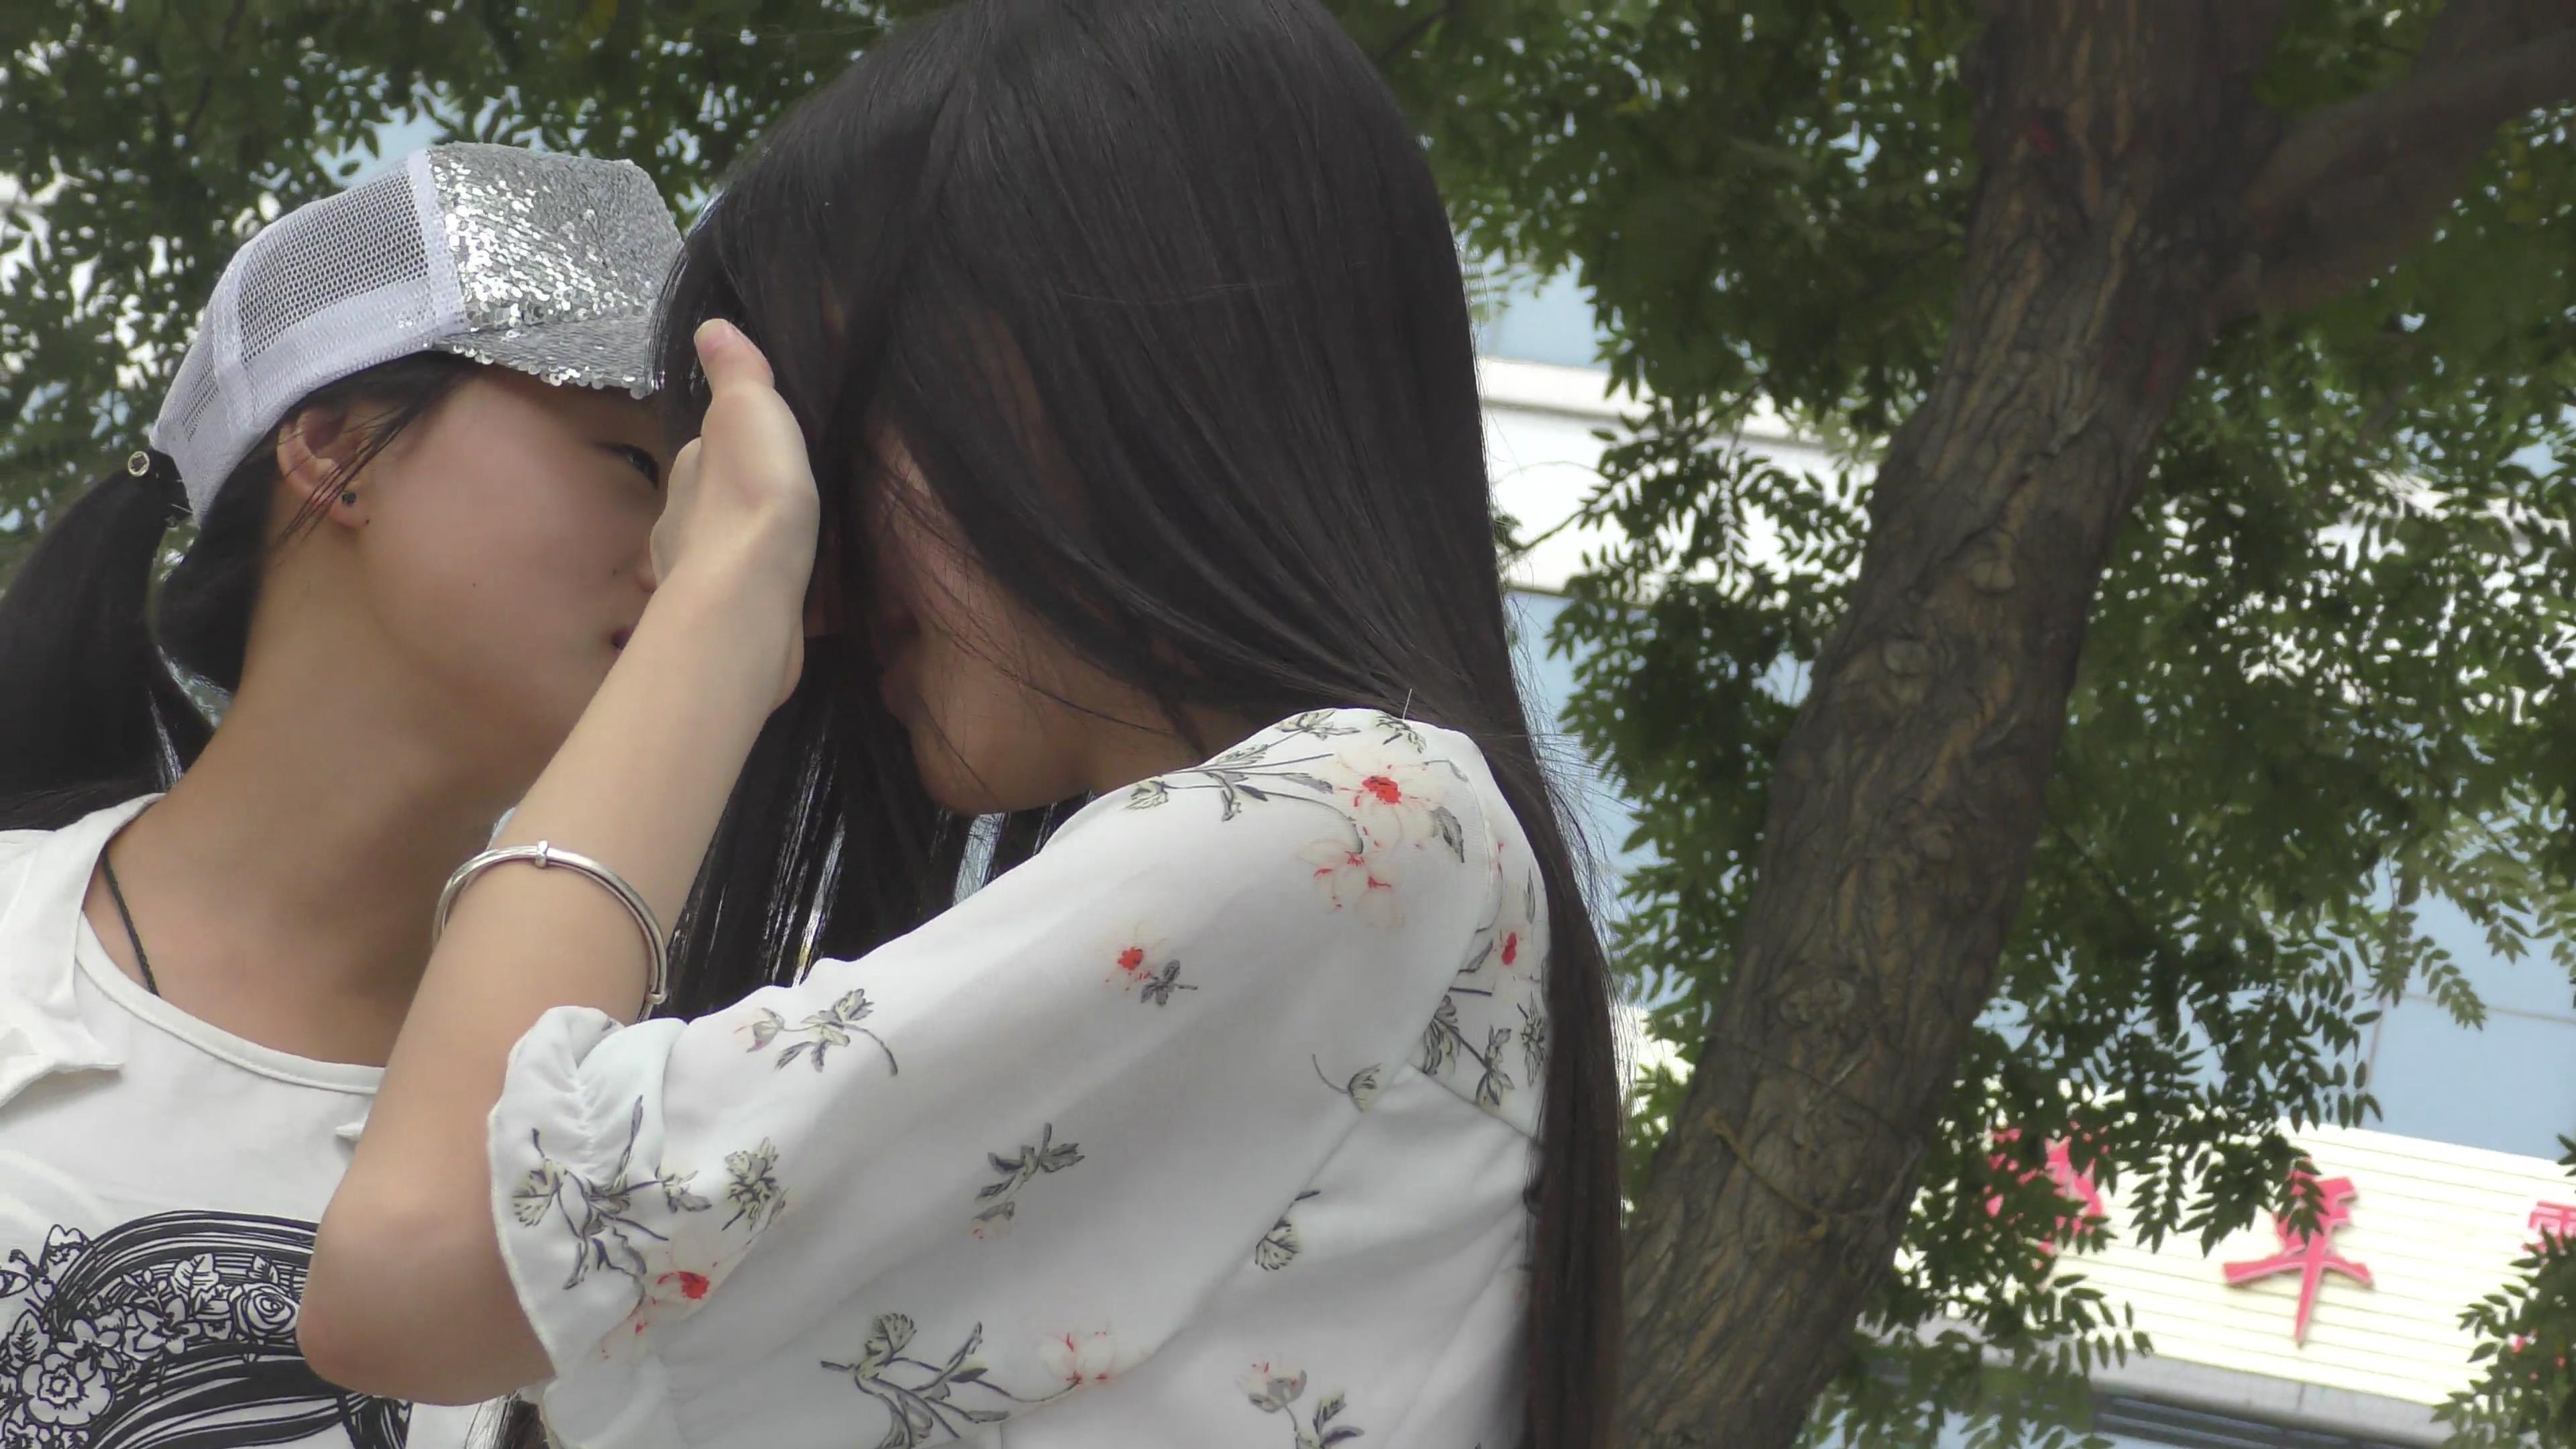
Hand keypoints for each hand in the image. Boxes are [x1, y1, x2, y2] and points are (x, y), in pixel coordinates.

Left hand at [645, 319, 819, 706]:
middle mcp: (678, 522)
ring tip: (785, 550)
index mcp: (688, 469)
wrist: (749, 597)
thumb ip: (735, 372)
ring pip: (720, 553)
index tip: (764, 446)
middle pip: (711, 502)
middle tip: (782, 500)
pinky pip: (739, 597)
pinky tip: (780, 596)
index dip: (732, 446)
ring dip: (743, 550)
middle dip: (736, 501)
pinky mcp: (722, 622)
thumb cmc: (750, 494)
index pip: (706, 449)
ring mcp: (695, 577)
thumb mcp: (748, 409)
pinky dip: (754, 592)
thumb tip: (709, 325)